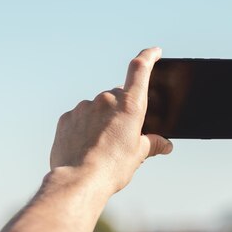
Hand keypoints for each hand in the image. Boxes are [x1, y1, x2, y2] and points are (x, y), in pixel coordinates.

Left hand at [50, 48, 172, 194]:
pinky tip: (86, 147)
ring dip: (101, 120)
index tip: (154, 52)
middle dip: (121, 110)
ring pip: (97, 108)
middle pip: (118, 96)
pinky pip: (79, 118)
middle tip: (122, 135)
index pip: (140, 69)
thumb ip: (152, 144)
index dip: (148, 57)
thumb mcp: (138, 155)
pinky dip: (84, 128)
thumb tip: (164, 144)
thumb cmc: (113, 168)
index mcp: (130, 105)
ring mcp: (83, 107)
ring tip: (101, 147)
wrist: (80, 180)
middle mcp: (106, 100)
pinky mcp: (67, 118)